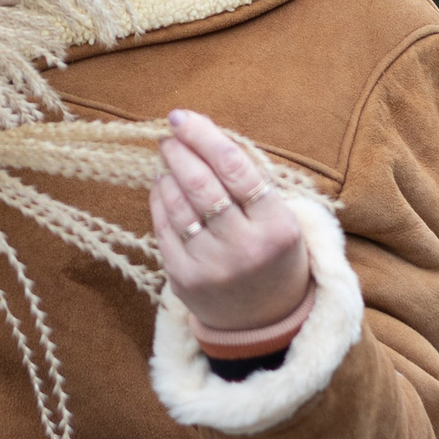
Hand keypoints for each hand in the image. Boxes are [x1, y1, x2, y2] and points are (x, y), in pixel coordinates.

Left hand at [151, 109, 310, 334]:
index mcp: (277, 227)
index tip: (182, 117)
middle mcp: (245, 248)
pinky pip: (162, 228)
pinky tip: (161, 185)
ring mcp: (212, 266)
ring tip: (167, 158)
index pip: (235, 168)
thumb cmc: (273, 255)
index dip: (203, 137)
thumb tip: (201, 135)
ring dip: (167, 173)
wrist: (265, 320)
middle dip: (179, 151)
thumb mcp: (280, 219)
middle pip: (202, 185)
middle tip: (169, 134)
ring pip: (178, 205)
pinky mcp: (184, 279)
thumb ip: (249, 182)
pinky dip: (159, 200)